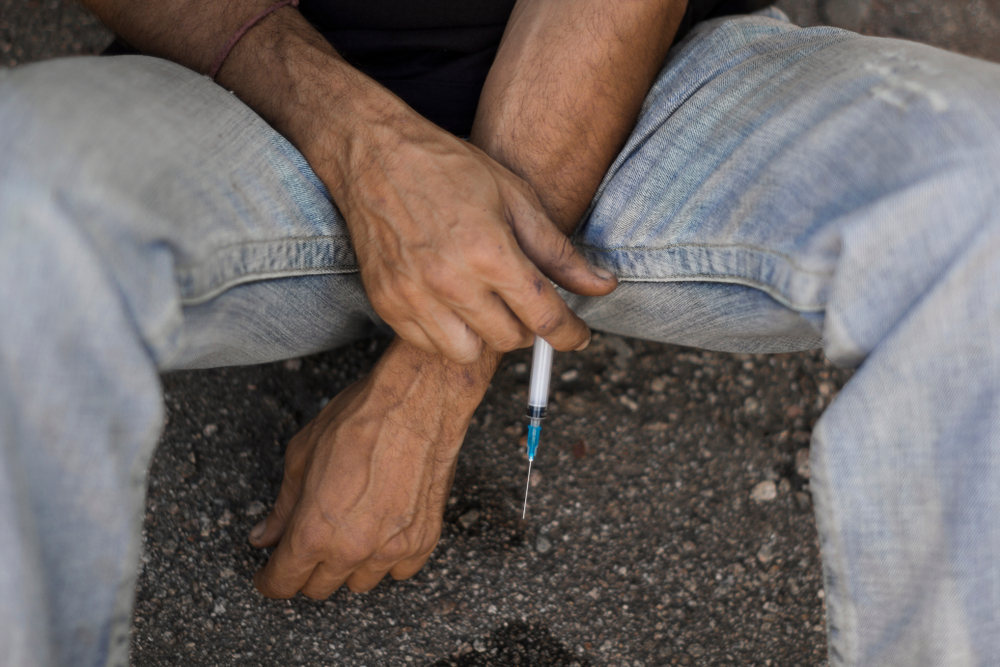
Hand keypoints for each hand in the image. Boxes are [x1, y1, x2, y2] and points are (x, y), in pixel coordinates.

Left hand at [248, 338, 496, 597]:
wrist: (417, 402)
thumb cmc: (358, 420)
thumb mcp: (301, 457)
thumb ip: (283, 507)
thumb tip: (264, 536)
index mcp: (313, 531)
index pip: (283, 582)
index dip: (270, 580)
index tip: (270, 574)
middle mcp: (352, 549)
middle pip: (319, 588)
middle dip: (307, 570)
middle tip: (310, 541)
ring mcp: (392, 548)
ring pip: (360, 584)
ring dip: (349, 565)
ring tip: (350, 529)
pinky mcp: (424, 539)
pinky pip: (399, 570)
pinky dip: (388, 558)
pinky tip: (383, 529)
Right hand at [321, 105, 616, 364]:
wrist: (373, 154)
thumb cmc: (448, 168)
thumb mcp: (515, 198)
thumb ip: (559, 251)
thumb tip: (602, 285)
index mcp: (489, 251)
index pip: (544, 316)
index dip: (570, 334)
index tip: (578, 336)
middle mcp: (450, 281)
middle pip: (509, 339)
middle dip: (527, 327)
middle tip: (524, 302)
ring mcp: (413, 295)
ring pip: (468, 353)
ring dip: (487, 336)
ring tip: (486, 305)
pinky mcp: (386, 303)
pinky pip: (428, 345)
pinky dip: (448, 334)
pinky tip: (452, 303)